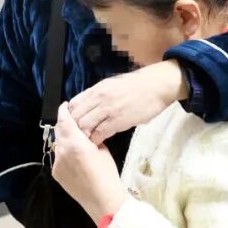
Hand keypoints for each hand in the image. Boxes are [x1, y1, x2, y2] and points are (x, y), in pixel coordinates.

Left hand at [51, 104, 125, 222]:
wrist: (102, 200)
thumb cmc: (107, 174)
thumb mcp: (103, 150)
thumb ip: (91, 138)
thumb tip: (86, 134)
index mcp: (74, 142)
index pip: (64, 119)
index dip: (64, 110)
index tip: (65, 105)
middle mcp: (62, 150)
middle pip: (59, 130)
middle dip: (64, 124)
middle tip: (73, 120)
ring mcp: (57, 162)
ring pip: (58, 144)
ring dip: (65, 139)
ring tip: (76, 141)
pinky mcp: (56, 173)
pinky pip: (58, 157)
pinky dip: (65, 154)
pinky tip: (75, 158)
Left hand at [68, 60, 187, 145]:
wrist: (156, 86)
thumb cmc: (137, 85)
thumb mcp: (112, 84)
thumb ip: (98, 95)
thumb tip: (88, 105)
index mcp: (96, 89)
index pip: (73, 104)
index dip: (70, 116)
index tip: (73, 125)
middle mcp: (98, 98)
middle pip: (75, 116)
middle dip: (74, 129)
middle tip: (78, 137)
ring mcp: (107, 109)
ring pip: (84, 125)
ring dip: (83, 136)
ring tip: (86, 142)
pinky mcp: (118, 121)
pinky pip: (99, 133)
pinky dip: (96, 140)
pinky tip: (98, 143)